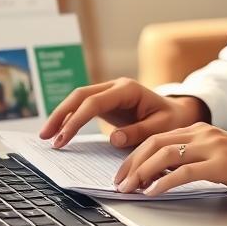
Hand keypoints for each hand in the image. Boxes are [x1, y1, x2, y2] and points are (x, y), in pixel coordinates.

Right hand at [39, 78, 209, 147]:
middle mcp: (116, 87)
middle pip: (80, 96)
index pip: (94, 102)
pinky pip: (83, 107)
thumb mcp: (161, 128)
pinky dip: (70, 118)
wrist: (179, 114)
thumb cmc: (173, 121)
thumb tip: (114, 138)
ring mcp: (110, 93)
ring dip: (61, 116)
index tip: (63, 139)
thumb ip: (139, 132)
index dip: (76, 120)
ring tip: (46, 136)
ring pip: (78, 99)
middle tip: (46, 136)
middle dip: (60, 115)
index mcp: (128, 90)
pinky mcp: (107, 102)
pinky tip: (60, 132)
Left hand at [113, 123, 226, 201]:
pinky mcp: (222, 164)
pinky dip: (163, 183)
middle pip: (155, 143)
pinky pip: (185, 172)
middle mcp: (204, 133)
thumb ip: (192, 161)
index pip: (157, 138)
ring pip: (165, 155)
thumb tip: (161, 175)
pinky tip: (153, 192)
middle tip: (119, 183)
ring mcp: (213, 146)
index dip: (135, 156)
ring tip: (131, 189)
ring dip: (142, 173)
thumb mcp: (217, 160)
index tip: (123, 174)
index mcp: (201, 130)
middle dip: (132, 164)